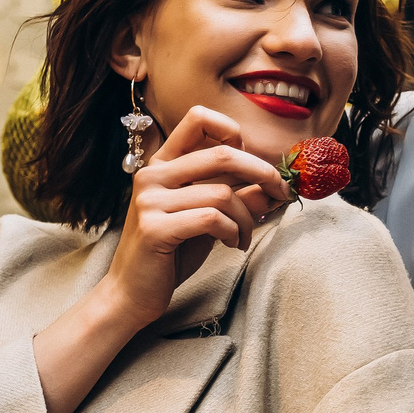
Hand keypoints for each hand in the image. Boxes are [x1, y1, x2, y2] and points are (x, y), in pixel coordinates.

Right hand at [105, 105, 284, 327]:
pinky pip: (211, 219)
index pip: (198, 119)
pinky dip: (232, 232)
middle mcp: (152, 175)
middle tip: (281, 194)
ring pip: (222, 193)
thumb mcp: (208, 219)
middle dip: (263, 173)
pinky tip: (230, 244)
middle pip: (222, 154)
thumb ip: (236, 198)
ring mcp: (150, 201)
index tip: (253, 162)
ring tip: (243, 237)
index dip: (233, 132)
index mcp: (162, 164)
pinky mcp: (155, 228)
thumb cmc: (169, 254)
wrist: (132, 293)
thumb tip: (273, 186)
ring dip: (246, 218)